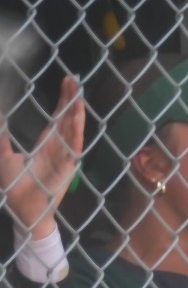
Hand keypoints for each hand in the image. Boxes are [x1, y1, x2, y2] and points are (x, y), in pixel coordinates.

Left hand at [0, 75, 83, 240]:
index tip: (66, 83)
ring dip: (76, 112)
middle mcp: (58, 147)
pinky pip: (74, 145)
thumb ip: (3, 140)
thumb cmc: (15, 186)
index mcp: (46, 145)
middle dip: (72, 100)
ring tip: (79, 94)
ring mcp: (65, 156)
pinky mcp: (68, 166)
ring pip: (73, 129)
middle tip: (75, 79)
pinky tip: (77, 117)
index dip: (62, 101)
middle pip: (67, 119)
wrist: (23, 208)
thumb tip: (1, 120)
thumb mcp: (5, 157)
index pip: (57, 118)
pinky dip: (76, 131)